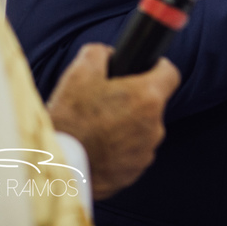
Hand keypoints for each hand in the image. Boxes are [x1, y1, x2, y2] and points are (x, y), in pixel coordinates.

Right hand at [46, 43, 179, 199]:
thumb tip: (108, 54)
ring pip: (142, 130)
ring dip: (127, 126)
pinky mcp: (134, 172)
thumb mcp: (79, 73)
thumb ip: (99, 53)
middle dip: (135, 100)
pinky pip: (132, 153)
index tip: (146, 69)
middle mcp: (155, 126)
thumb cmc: (69, 118)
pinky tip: (97, 147)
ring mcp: (146, 152)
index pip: (171, 74)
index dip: (157, 68)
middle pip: (153, 104)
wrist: (56, 166)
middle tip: (107, 102)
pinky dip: (119, 149)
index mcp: (148, 98)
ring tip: (97, 128)